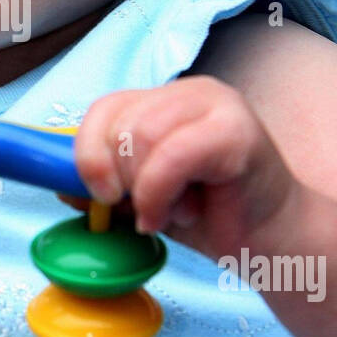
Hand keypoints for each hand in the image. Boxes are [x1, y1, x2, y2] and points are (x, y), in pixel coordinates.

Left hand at [73, 76, 298, 261]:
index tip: (98, 196)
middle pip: (119, 122)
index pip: (104, 108)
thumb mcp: (147, 200)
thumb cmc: (215, 219)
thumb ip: (109, 186)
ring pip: (141, 135)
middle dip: (118, 178)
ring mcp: (217, 105)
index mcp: (167, 101)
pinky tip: (178, 216)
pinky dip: (159, 194)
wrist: (278, 244)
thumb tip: (58, 182)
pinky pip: (171, 155)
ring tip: (171, 212)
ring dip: (144, 191)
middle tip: (146, 210)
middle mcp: (192, 93)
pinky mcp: (237, 130)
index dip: (88, 153)